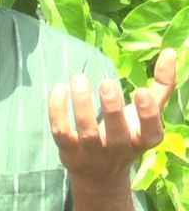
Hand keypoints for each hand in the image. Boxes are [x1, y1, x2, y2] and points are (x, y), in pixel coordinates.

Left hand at [49, 48, 176, 194]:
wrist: (99, 174)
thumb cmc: (127, 134)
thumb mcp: (145, 116)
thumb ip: (161, 86)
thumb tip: (169, 51)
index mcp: (142, 139)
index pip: (151, 132)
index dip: (148, 114)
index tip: (142, 91)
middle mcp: (118, 148)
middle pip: (117, 132)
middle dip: (112, 108)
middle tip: (107, 82)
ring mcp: (92, 151)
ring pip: (86, 130)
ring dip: (82, 103)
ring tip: (79, 77)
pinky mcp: (68, 149)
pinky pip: (61, 131)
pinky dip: (58, 110)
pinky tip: (59, 88)